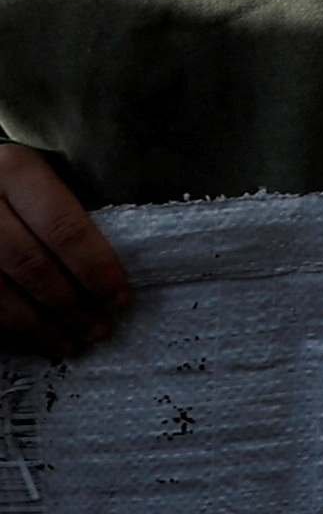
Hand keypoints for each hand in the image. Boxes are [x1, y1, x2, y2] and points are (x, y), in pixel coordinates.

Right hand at [0, 149, 127, 354]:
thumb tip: (111, 273)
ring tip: (71, 344)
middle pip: (31, 263)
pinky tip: (32, 342)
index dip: (95, 267)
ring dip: (38, 326)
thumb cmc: (14, 184)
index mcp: (13, 169)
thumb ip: (66, 212)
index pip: (63, 227)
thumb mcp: (39, 178)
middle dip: (70, 304)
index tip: (119, 298)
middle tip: (100, 330)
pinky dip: (8, 330)